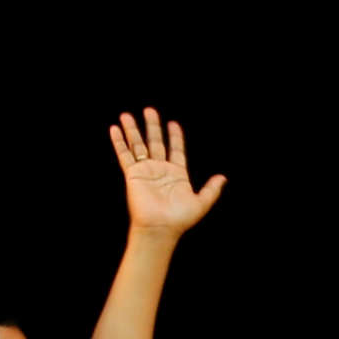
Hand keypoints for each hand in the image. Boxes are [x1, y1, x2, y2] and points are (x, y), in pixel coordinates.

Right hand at [110, 109, 224, 236]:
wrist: (160, 228)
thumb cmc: (180, 219)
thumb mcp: (202, 202)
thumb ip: (211, 189)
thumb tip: (223, 178)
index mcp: (177, 174)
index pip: (176, 149)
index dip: (175, 137)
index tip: (173, 124)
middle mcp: (160, 170)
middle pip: (155, 142)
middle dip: (152, 126)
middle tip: (149, 110)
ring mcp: (145, 171)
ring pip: (138, 145)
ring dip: (132, 130)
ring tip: (127, 114)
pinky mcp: (133, 174)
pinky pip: (125, 155)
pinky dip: (119, 142)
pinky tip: (115, 129)